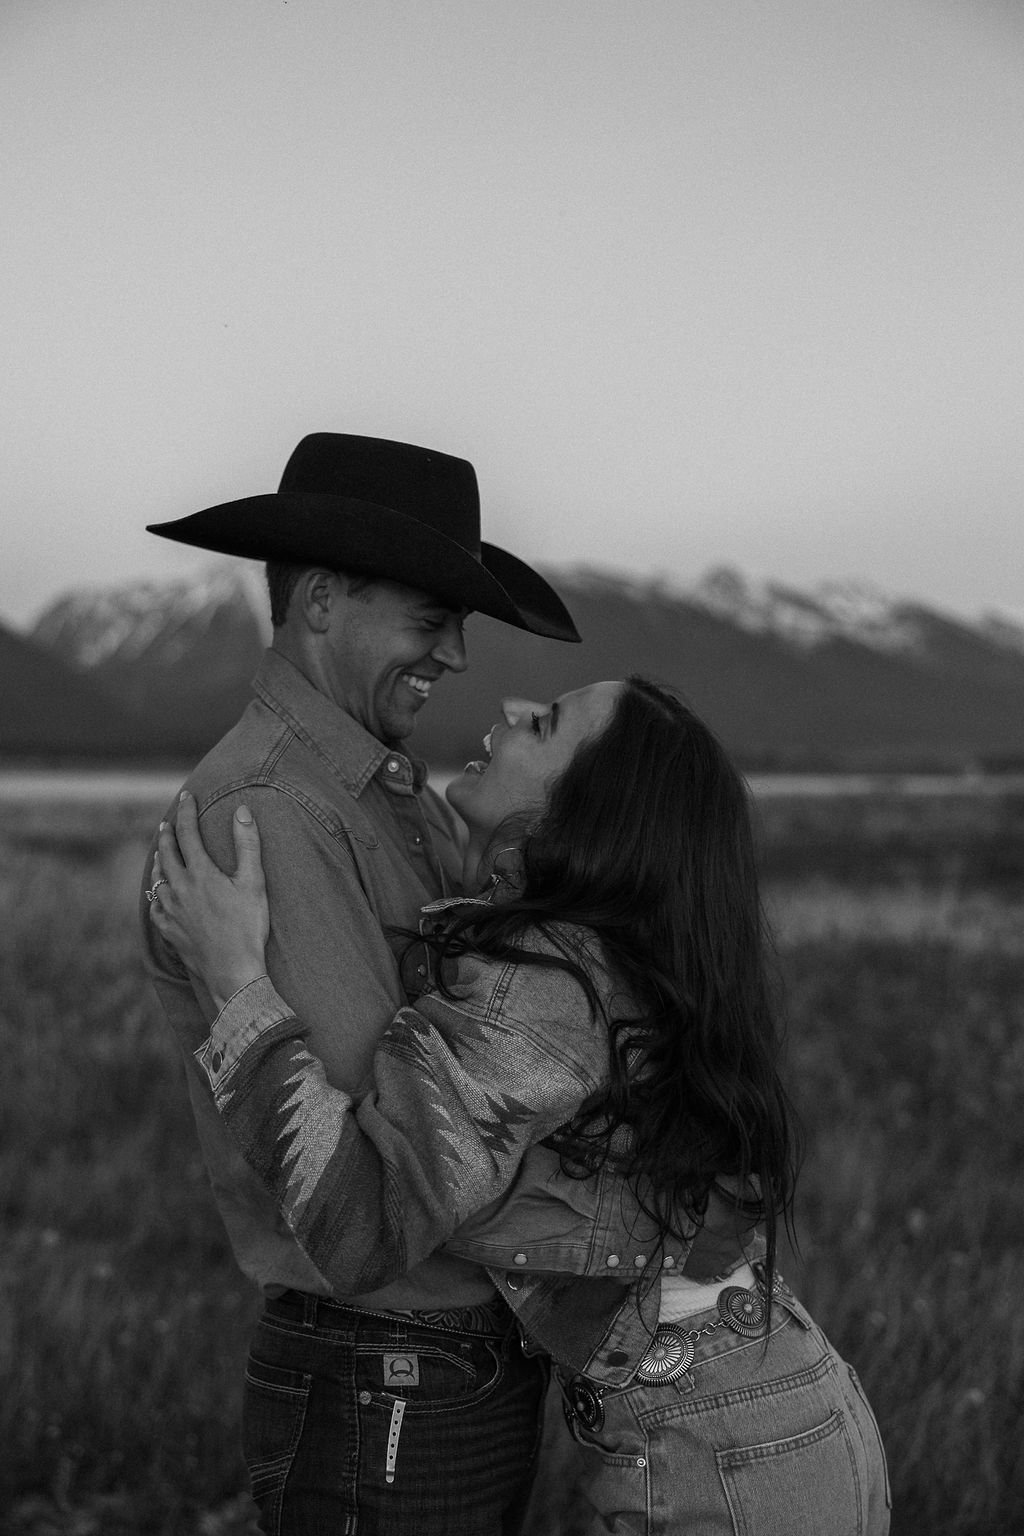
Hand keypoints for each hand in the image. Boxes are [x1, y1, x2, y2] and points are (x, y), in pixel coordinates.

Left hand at [149, 792, 269, 1010]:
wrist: (233, 971)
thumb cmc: (248, 927)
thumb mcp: (254, 882)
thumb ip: (247, 844)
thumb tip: (242, 810)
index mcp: (200, 873)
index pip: (188, 833)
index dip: (187, 812)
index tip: (187, 797)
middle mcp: (180, 888)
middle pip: (166, 853)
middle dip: (167, 834)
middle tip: (167, 822)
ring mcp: (171, 911)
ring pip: (157, 879)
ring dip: (158, 861)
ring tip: (159, 853)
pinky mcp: (169, 931)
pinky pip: (155, 908)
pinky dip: (155, 895)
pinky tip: (159, 895)